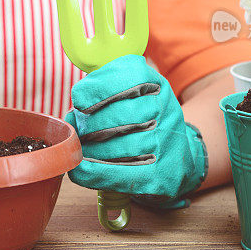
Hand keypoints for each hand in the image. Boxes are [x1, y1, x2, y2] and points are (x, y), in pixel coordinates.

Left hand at [65, 55, 206, 206]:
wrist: (179, 156)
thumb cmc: (142, 121)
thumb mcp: (132, 94)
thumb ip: (101, 94)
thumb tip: (71, 117)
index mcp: (156, 85)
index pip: (132, 75)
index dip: (100, 87)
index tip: (79, 99)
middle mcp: (166, 110)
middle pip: (123, 114)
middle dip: (91, 124)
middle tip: (79, 131)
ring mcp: (166, 143)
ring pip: (121, 146)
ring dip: (91, 150)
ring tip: (81, 149)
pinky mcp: (161, 174)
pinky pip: (121, 174)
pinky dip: (94, 173)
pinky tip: (80, 169)